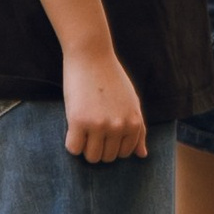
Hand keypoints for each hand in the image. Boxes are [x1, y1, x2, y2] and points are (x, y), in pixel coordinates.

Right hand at [62, 45, 148, 162]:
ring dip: (85, 149)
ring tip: (83, 130)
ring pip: (91, 157)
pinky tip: (73, 129)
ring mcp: (99, 125)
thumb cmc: (111, 78)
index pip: (124, 153)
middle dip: (99, 148)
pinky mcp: (78, 121)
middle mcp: (119, 126)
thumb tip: (142, 155)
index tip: (105, 133)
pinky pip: (73, 149)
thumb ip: (138, 130)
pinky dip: (72, 144)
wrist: (91, 55)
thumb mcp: (132, 102)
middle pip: (107, 158)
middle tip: (91, 130)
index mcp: (134, 123)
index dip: (112, 146)